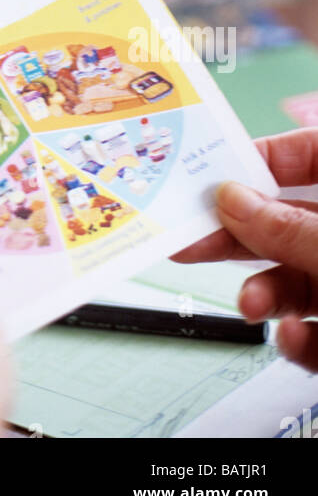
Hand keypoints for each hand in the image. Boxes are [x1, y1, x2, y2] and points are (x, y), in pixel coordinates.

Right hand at [173, 129, 317, 370]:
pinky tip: (291, 339)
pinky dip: (296, 341)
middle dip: (239, 235)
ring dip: (264, 295)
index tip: (214, 172)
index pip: (309, 154)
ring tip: (249, 306)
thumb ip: (292, 230)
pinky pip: (314, 332)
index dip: (262, 158)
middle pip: (287, 222)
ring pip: (295, 282)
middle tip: (190, 239)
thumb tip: (232, 201)